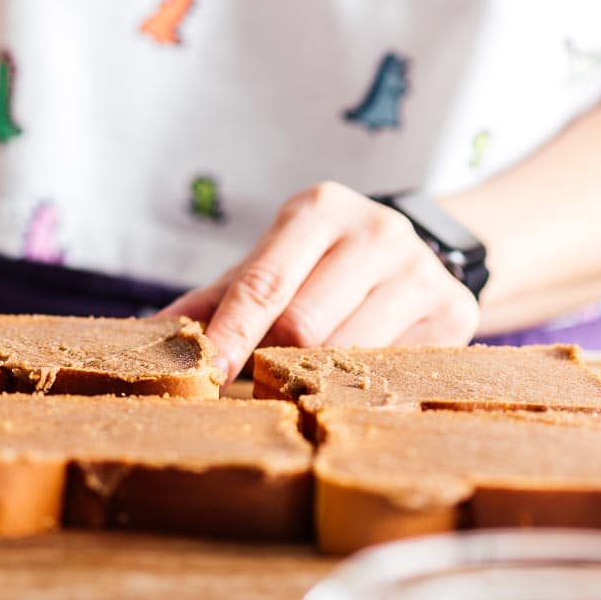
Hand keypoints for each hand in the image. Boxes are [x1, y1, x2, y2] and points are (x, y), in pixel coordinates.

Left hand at [162, 182, 479, 379]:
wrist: (419, 253)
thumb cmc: (319, 268)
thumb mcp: (267, 269)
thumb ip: (210, 303)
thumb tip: (144, 337)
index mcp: (319, 209)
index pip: (265, 282)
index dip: (233, 333)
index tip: (209, 374)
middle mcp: (377, 231)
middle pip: (305, 326)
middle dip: (272, 363)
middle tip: (256, 386)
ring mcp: (422, 272)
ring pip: (350, 353)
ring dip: (315, 382)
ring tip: (300, 388)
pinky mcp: (456, 312)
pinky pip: (394, 373)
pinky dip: (361, 391)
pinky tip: (348, 390)